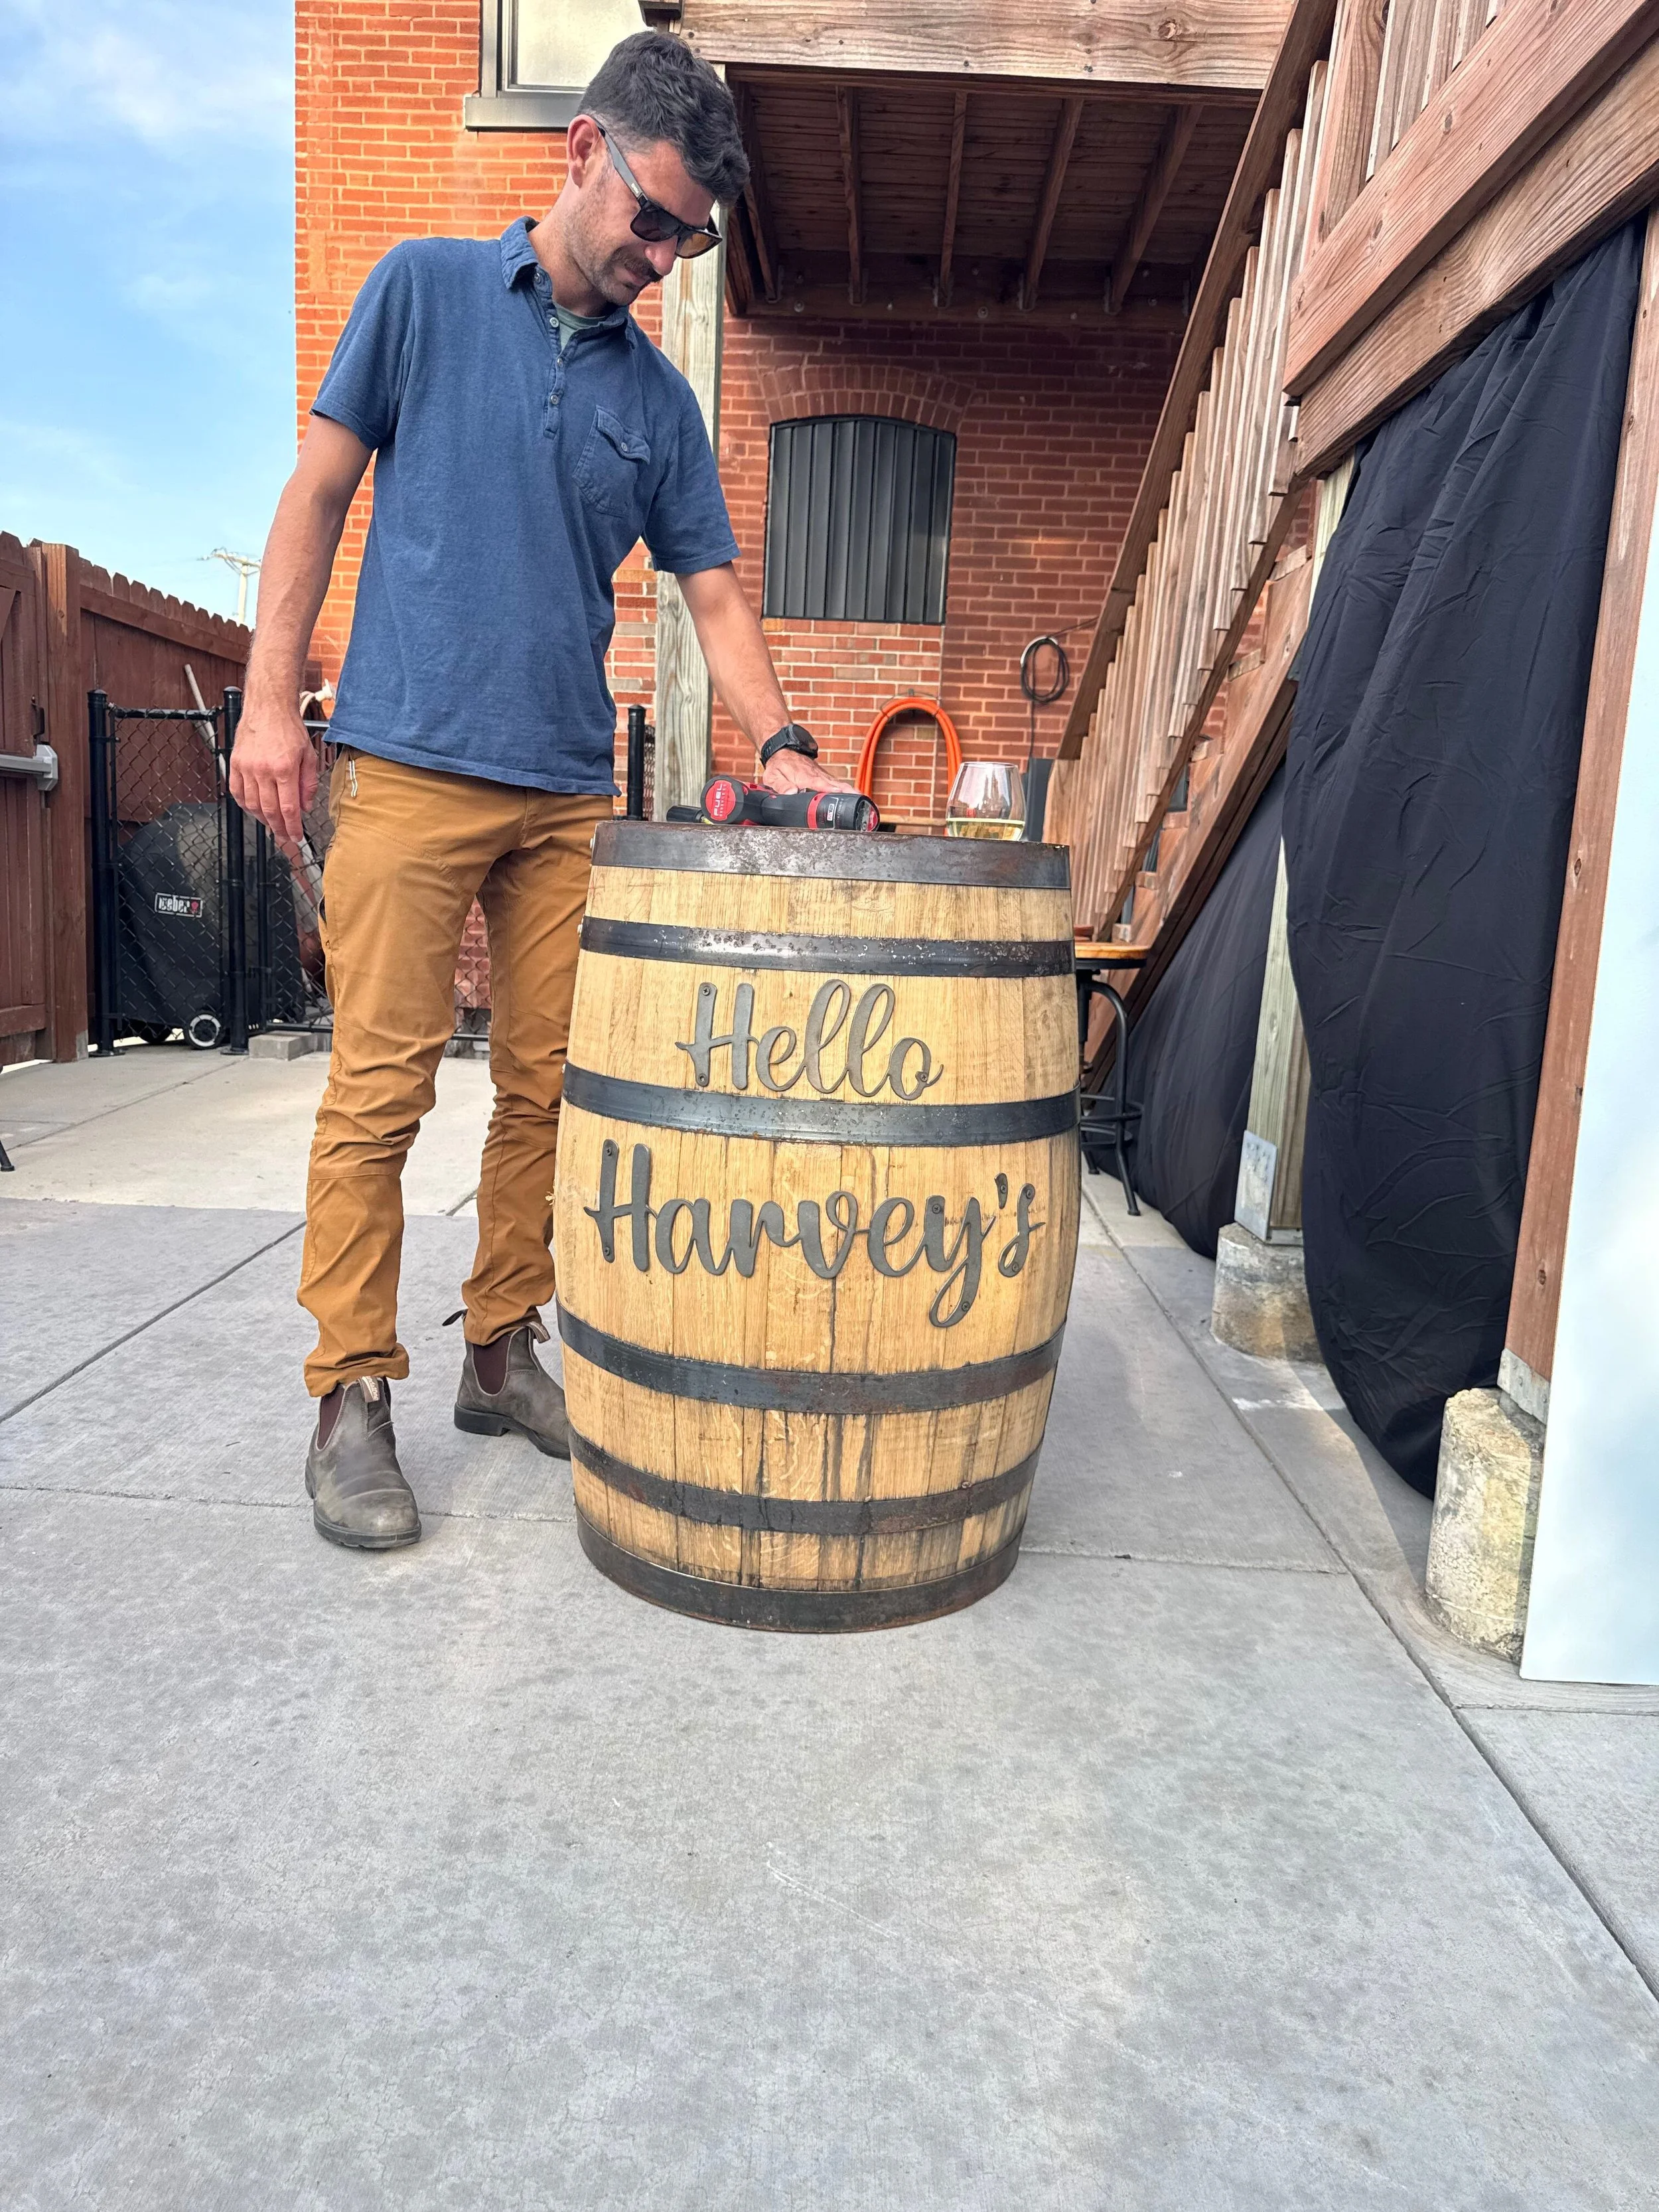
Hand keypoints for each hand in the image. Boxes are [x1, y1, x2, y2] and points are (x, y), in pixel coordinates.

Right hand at [229, 700, 317, 845]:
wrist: (268, 707)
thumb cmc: (289, 729)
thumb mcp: (308, 755)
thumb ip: (308, 783)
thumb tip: (305, 806)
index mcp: (285, 768)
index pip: (288, 808)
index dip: (292, 826)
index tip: (296, 836)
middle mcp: (263, 770)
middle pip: (269, 810)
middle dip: (278, 827)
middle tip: (284, 835)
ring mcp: (246, 767)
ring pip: (252, 804)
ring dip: (262, 818)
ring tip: (271, 823)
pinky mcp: (235, 764)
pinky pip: (237, 792)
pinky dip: (245, 805)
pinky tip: (253, 809)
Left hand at [758, 748, 859, 798]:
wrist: (783, 749)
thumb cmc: (779, 764)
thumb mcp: (774, 777)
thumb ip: (782, 786)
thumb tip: (792, 793)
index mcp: (806, 777)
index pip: (821, 784)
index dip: (831, 790)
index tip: (841, 794)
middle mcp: (818, 776)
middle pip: (836, 785)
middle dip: (848, 792)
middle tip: (861, 800)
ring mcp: (823, 776)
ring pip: (839, 784)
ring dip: (851, 791)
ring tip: (863, 800)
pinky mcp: (824, 777)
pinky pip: (837, 783)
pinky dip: (847, 789)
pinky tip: (855, 795)